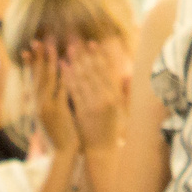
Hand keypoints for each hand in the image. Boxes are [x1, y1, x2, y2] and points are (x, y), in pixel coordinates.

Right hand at [28, 45, 78, 155]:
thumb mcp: (49, 118)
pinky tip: (64, 63)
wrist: (63, 152)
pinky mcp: (59, 110)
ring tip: (49, 46)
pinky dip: (62, 75)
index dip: (31, 65)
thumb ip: (46, 103)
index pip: (32, 80)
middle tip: (36, 41)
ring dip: (49, 61)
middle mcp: (39, 104)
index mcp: (37, 105)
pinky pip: (61, 88)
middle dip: (37, 58)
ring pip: (47, 79)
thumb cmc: (60, 135)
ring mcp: (48, 107)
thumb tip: (42, 92)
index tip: (27, 50)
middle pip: (37, 76)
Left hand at [64, 39, 128, 153]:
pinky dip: (69, 78)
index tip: (94, 43)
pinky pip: (75, 92)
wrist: (103, 150)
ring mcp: (93, 105)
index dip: (100, 56)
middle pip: (95, 71)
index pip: (107, 71)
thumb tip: (126, 75)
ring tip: (69, 49)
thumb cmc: (112, 130)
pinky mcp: (82, 112)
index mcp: (116, 97)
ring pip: (84, 79)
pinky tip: (64, 67)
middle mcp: (106, 99)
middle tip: (78, 40)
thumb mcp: (121, 110)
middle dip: (86, 54)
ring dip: (76, 62)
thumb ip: (122, 93)